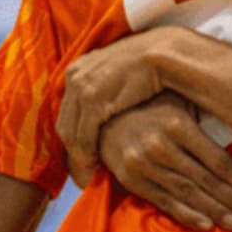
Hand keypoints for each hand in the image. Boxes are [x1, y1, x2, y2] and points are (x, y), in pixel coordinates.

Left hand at [57, 28, 177, 183]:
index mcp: (78, 68)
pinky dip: (86, 157)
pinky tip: (95, 169)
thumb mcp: (119, 75)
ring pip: (71, 133)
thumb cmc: (152, 69)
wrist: (166, 54)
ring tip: (87, 177)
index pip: (68, 112)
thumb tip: (105, 113)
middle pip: (66, 123)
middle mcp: (75, 75)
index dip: (73, 137)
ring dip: (78, 159)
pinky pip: (83, 136)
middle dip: (72, 152)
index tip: (81, 157)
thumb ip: (106, 89)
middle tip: (81, 173)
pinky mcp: (93, 100)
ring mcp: (82, 86)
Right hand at [100, 91, 231, 231]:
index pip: (218, 160)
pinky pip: (163, 201)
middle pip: (206, 180)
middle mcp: (161, 145)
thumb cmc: (151, 103)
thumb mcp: (179, 100)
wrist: (102, 112)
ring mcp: (144, 164)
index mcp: (178, 124)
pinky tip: (206, 224)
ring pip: (187, 193)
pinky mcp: (131, 179)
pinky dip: (185, 214)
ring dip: (215, 211)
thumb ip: (204, 115)